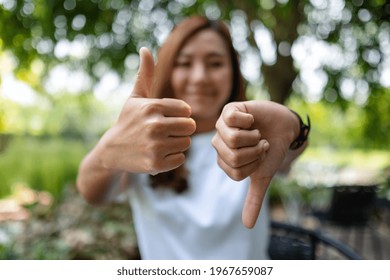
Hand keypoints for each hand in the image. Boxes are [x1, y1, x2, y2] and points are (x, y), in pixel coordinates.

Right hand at [96, 47, 195, 174]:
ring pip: (186, 142)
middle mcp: (154, 125)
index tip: (165, 118)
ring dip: (176, 143)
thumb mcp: (135, 97)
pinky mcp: (156, 164)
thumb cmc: (128, 121)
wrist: (112, 151)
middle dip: (180, 129)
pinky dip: (172, 158)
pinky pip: (180, 158)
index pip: (187, 110)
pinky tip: (158, 154)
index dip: (178, 115)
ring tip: (160, 142)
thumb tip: (145, 48)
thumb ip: (145, 74)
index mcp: (152, 106)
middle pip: (190, 126)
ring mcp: (155, 146)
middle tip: (165, 131)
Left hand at [212, 101, 299, 227]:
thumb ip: (253, 199)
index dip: (254, 165)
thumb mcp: (262, 176)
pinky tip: (251, 120)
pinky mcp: (229, 110)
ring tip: (257, 132)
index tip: (259, 157)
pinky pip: (232, 119)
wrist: (283, 127)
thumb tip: (247, 226)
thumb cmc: (271, 151)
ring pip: (233, 140)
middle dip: (255, 152)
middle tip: (259, 144)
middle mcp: (219, 144)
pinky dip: (248, 122)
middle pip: (233, 157)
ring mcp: (222, 126)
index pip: (235, 172)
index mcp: (223, 160)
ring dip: (254, 138)